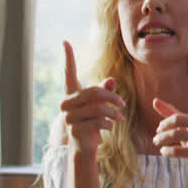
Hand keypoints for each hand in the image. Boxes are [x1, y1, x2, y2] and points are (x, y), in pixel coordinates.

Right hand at [59, 41, 123, 155]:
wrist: (84, 146)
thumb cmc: (92, 121)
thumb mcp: (99, 105)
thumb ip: (104, 92)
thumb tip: (111, 80)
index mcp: (71, 94)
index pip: (69, 73)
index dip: (68, 57)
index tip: (65, 41)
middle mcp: (66, 104)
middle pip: (94, 92)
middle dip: (113, 98)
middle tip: (123, 104)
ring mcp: (68, 117)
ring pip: (99, 109)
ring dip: (114, 114)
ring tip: (120, 118)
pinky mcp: (75, 130)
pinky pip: (99, 122)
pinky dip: (109, 124)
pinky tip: (110, 128)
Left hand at [151, 64, 187, 176]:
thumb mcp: (184, 127)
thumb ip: (170, 114)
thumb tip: (154, 100)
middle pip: (178, 119)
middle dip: (163, 126)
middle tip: (156, 132)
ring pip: (176, 135)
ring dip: (162, 139)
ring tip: (156, 142)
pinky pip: (178, 150)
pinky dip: (167, 151)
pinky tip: (164, 152)